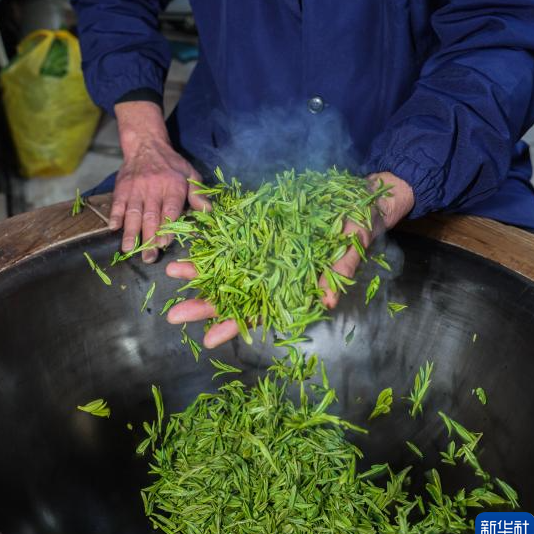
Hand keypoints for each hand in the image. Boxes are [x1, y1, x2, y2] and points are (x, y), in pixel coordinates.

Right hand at [110, 101, 210, 262]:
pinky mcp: (122, 187)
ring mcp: (136, 188)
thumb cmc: (172, 164)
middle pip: (151, 215)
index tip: (165, 243)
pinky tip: (114, 229)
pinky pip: (118, 203)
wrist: (146, 145)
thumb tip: (209, 212)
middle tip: (149, 257)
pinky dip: (115, 216)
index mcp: (173, 185)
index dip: (167, 227)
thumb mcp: (190, 174)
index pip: (170, 209)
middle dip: (149, 238)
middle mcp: (154, 188)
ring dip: (131, 232)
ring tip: (129, 250)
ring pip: (133, 212)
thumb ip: (199, 193)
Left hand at [166, 171, 414, 347]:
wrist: (360, 194)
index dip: (236, 325)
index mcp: (295, 286)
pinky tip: (191, 242)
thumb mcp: (354, 245)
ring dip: (202, 272)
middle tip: (174, 313)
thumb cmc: (360, 225)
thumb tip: (327, 301)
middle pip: (236, 293)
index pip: (261, 312)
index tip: (209, 339)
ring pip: (229, 267)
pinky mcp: (263, 226)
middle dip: (205, 303)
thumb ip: (339, 272)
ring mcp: (266, 250)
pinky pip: (233, 237)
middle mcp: (275, 272)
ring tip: (173, 273)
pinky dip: (212, 240)